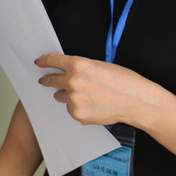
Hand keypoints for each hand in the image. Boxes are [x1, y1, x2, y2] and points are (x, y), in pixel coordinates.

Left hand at [34, 53, 149, 126]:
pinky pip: (71, 109)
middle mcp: (72, 82)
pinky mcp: (78, 114)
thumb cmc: (123, 81)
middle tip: (44, 80)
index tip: (39, 62)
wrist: (135, 101)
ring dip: (66, 95)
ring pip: (60, 96)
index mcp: (78, 65)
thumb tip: (68, 71)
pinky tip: (92, 105)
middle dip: (46, 80)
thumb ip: (81, 68)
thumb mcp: (100, 66)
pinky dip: (77, 107)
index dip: (44, 61)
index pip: (53, 61)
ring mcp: (74, 100)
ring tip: (83, 95)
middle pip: (51, 80)